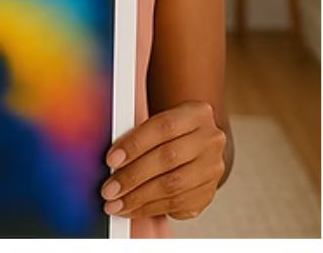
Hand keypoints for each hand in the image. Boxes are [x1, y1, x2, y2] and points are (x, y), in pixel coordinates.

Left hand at [100, 101, 225, 219]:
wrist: (195, 143)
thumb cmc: (169, 131)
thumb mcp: (159, 121)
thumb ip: (139, 134)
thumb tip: (113, 158)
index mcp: (196, 113)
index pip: (163, 127)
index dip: (135, 144)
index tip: (111, 159)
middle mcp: (210, 140)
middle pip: (168, 159)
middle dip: (133, 176)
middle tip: (110, 188)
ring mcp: (212, 168)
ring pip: (173, 186)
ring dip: (139, 198)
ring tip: (116, 203)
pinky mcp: (208, 192)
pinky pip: (177, 205)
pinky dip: (149, 209)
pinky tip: (132, 209)